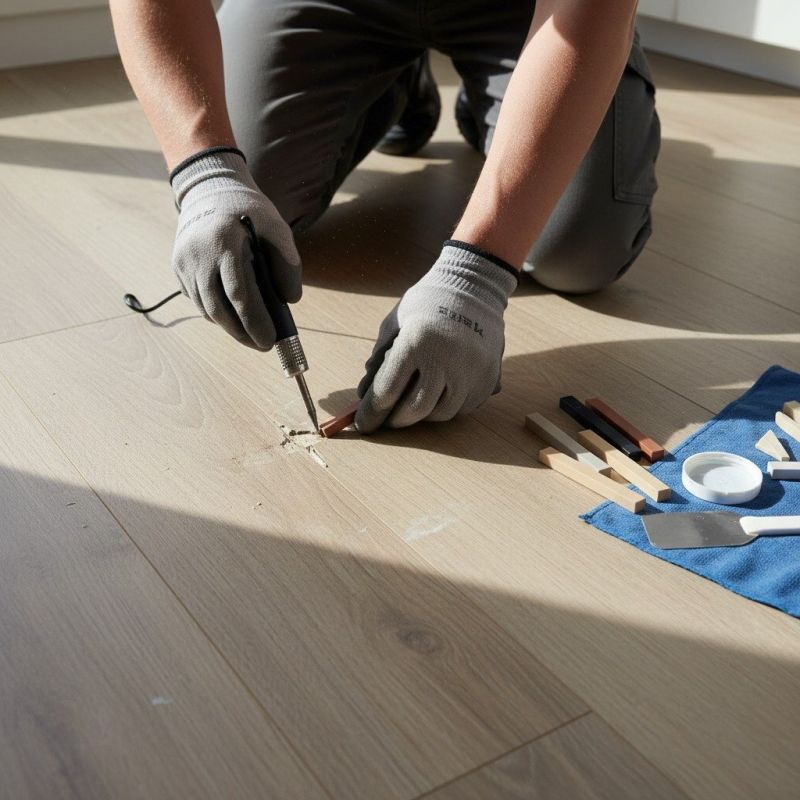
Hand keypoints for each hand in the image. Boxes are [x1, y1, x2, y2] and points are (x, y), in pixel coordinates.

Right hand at [170, 147, 300, 349]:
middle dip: (242, 333)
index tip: (270, 340)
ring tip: (251, 335)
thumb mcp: (276, 227)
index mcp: (224, 241)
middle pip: (218, 309)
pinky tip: (233, 317)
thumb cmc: (248, 211)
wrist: (209, 189)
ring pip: (206, 309)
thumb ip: (287, 262)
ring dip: (229, 327)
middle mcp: (198, 254)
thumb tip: (291, 300)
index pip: (239, 294)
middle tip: (263, 345)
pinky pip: (198, 300)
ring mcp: (184, 262)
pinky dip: (216, 313)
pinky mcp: (178, 267)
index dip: (254, 322)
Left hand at [356, 241, 517, 432]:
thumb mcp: (395, 322)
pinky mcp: (488, 378)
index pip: (387, 391)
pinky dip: (446, 408)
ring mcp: (470, 370)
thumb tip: (365, 395)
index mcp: (416, 341)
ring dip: (423, 415)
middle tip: (388, 420)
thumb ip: (379, 358)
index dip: (372, 413)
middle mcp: (446, 358)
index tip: (364, 424)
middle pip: (415, 410)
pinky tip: (438, 395)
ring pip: (441, 414)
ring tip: (413, 404)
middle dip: (396, 420)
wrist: (474, 287)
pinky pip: (463, 408)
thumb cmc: (427, 303)